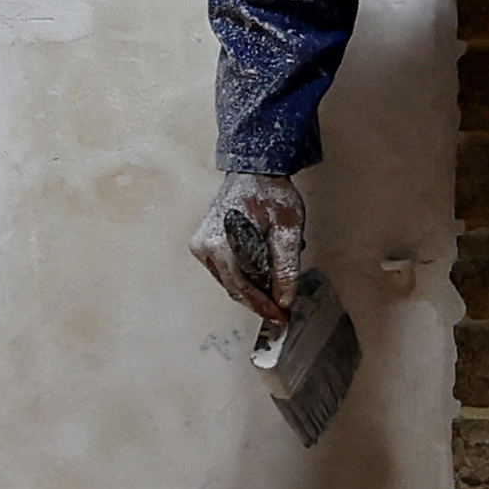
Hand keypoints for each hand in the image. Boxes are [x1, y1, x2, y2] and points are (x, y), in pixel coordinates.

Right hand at [193, 171, 309, 323]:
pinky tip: (265, 267)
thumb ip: (286, 267)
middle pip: (235, 287)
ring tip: (277, 282)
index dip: (263, 306)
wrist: (254, 170)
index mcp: (220, 245)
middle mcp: (204, 248)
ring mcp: (201, 246)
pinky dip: (247, 274)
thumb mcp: (287, 230)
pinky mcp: (205, 243)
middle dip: (260, 300)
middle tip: (282, 311)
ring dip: (255, 286)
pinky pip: (227, 269)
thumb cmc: (270, 194)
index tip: (281, 318)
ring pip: (231, 280)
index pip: (242, 288)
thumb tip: (285, 299)